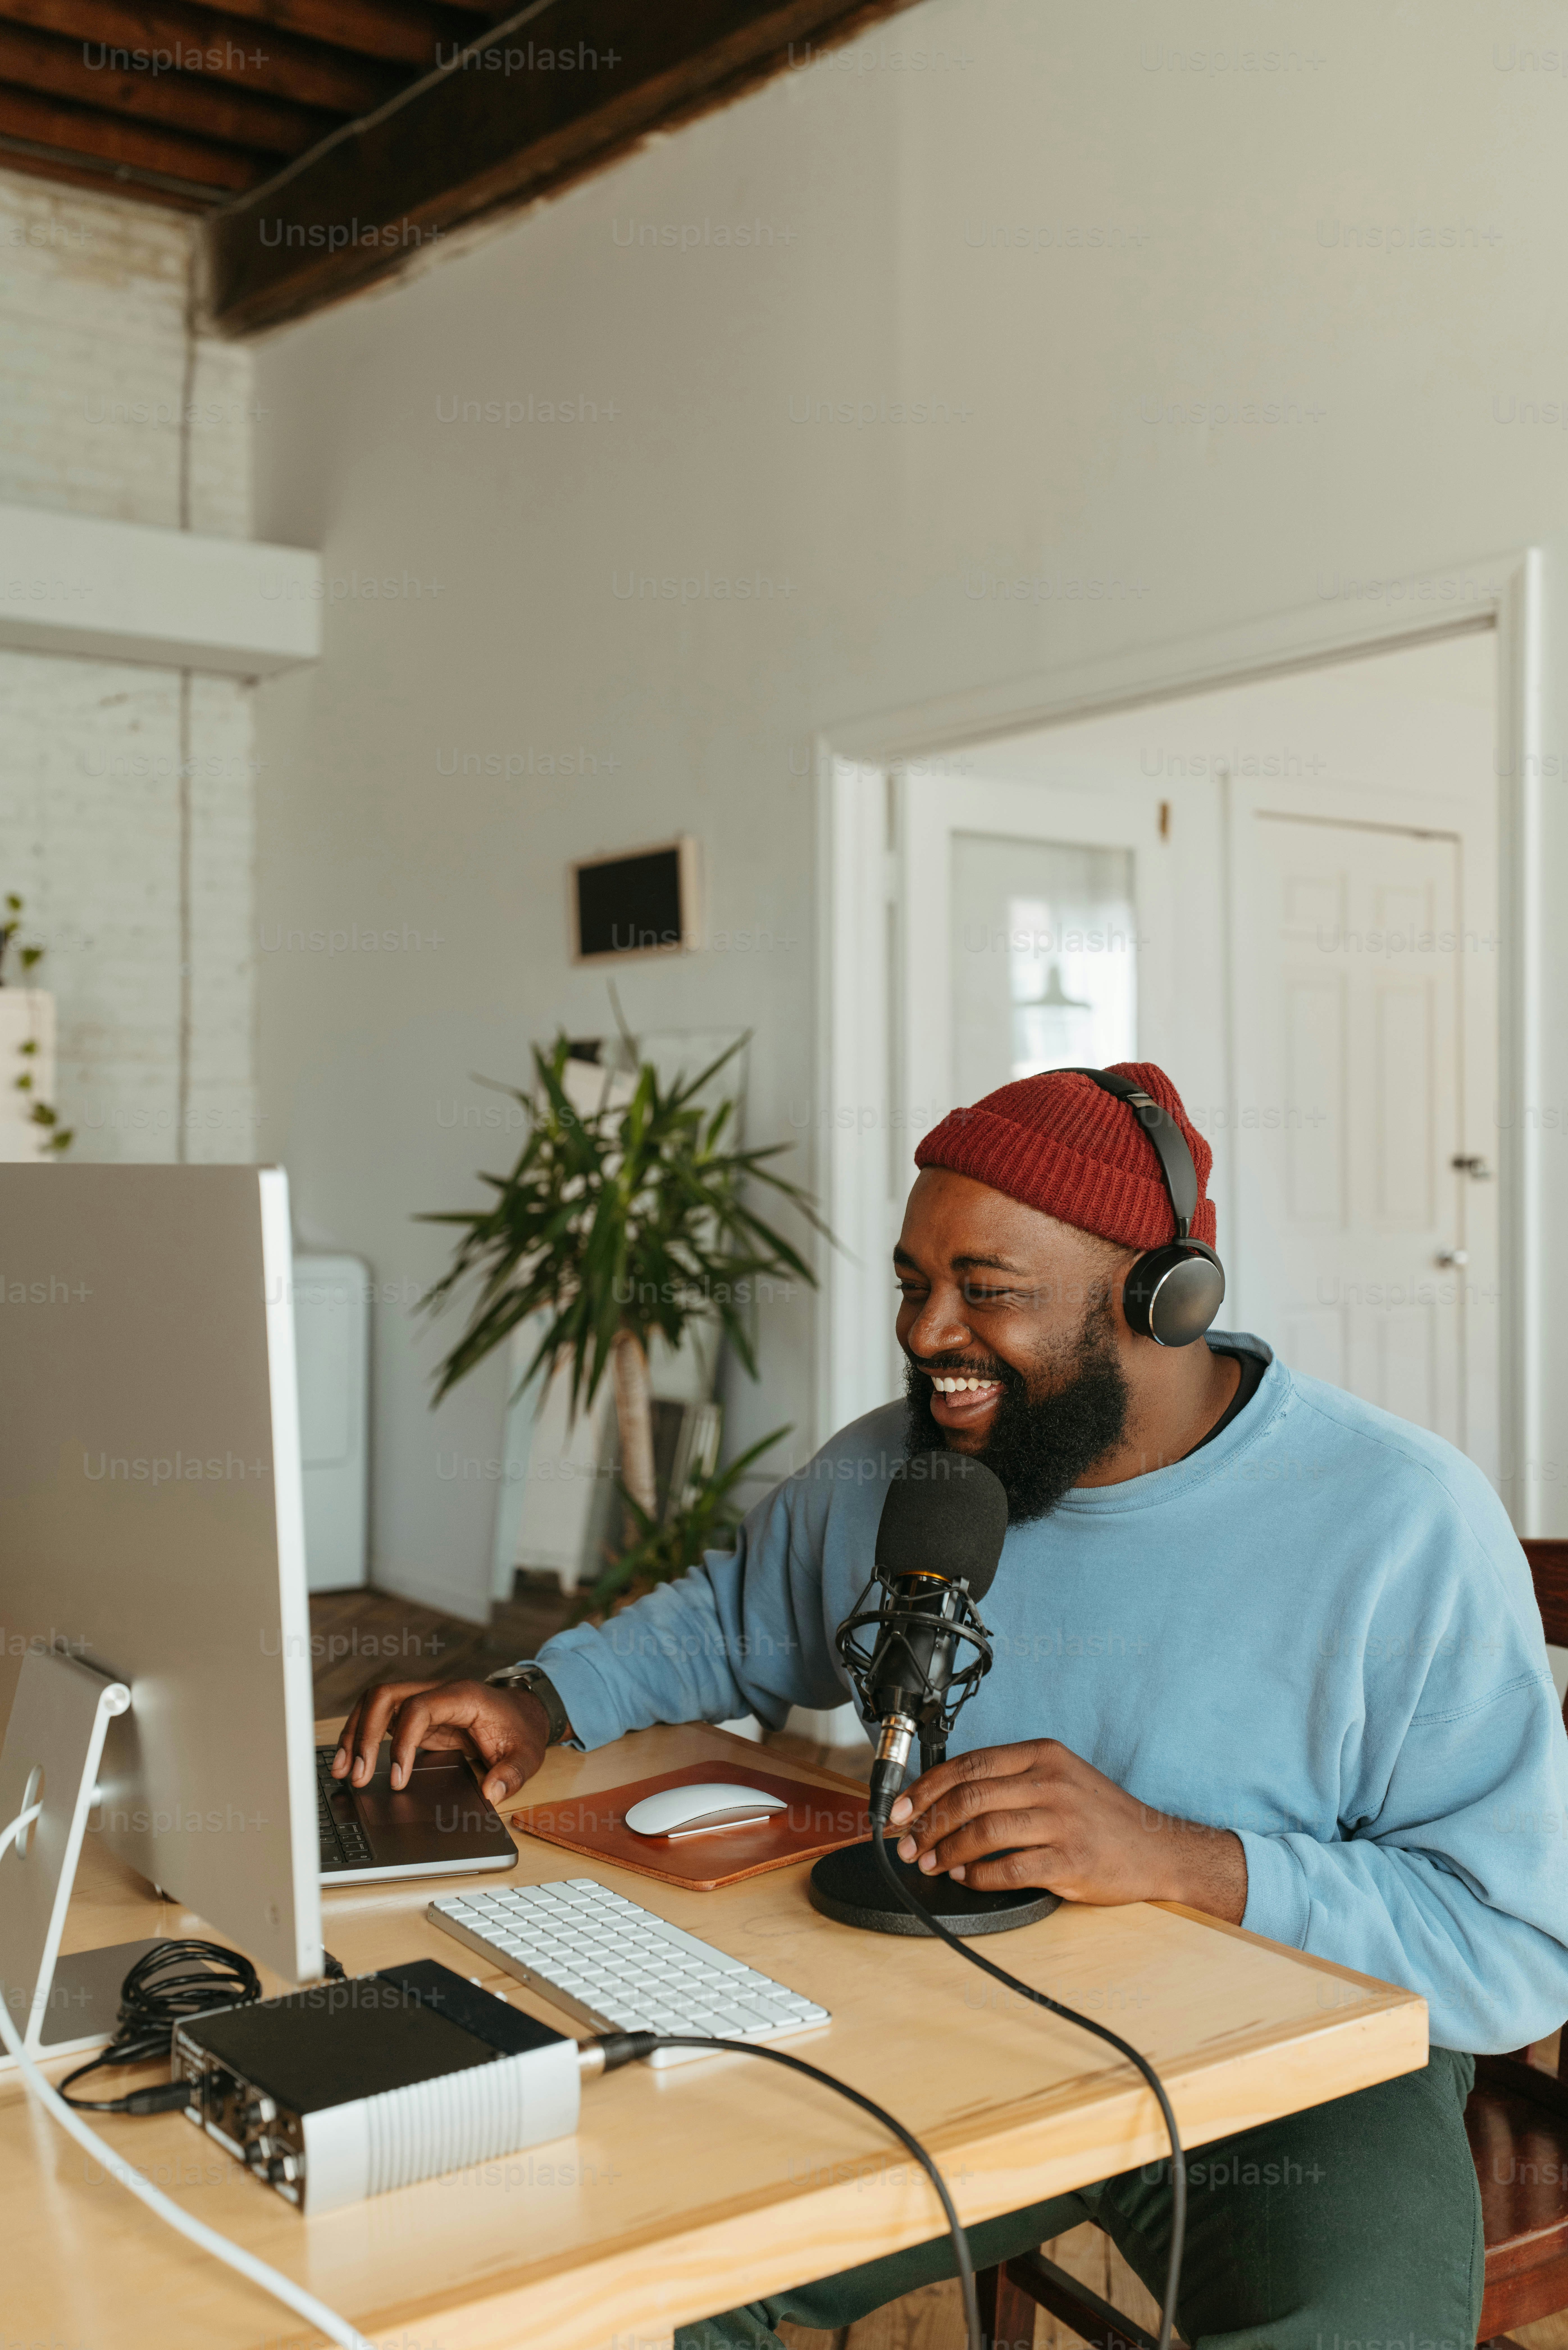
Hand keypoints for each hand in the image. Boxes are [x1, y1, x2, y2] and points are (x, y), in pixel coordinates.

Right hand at [329, 1677, 550, 1806]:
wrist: (524, 1713)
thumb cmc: (522, 1731)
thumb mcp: (527, 1755)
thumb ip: (512, 1775)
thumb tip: (492, 1793)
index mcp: (463, 1697)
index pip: (418, 1708)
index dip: (401, 1742)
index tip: (397, 1778)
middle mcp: (438, 1692)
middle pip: (386, 1696)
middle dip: (364, 1733)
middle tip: (355, 1775)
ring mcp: (424, 1700)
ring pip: (377, 1702)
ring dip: (355, 1732)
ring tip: (342, 1769)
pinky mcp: (417, 1714)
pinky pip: (381, 1717)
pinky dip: (362, 1735)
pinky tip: (351, 1761)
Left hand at [887, 1738, 1247, 1922]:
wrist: (1158, 1848)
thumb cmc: (1101, 1816)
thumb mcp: (1058, 1777)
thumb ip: (1008, 1781)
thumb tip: (944, 1799)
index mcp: (1042, 1755)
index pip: (968, 1763)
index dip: (926, 1786)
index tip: (900, 1807)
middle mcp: (1051, 1782)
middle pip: (968, 1797)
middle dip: (926, 1822)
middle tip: (906, 1843)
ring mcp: (1062, 1822)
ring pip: (983, 1832)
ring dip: (946, 1851)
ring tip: (930, 1863)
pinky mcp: (1070, 1861)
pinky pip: (1009, 1869)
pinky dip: (979, 1876)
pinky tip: (966, 1879)